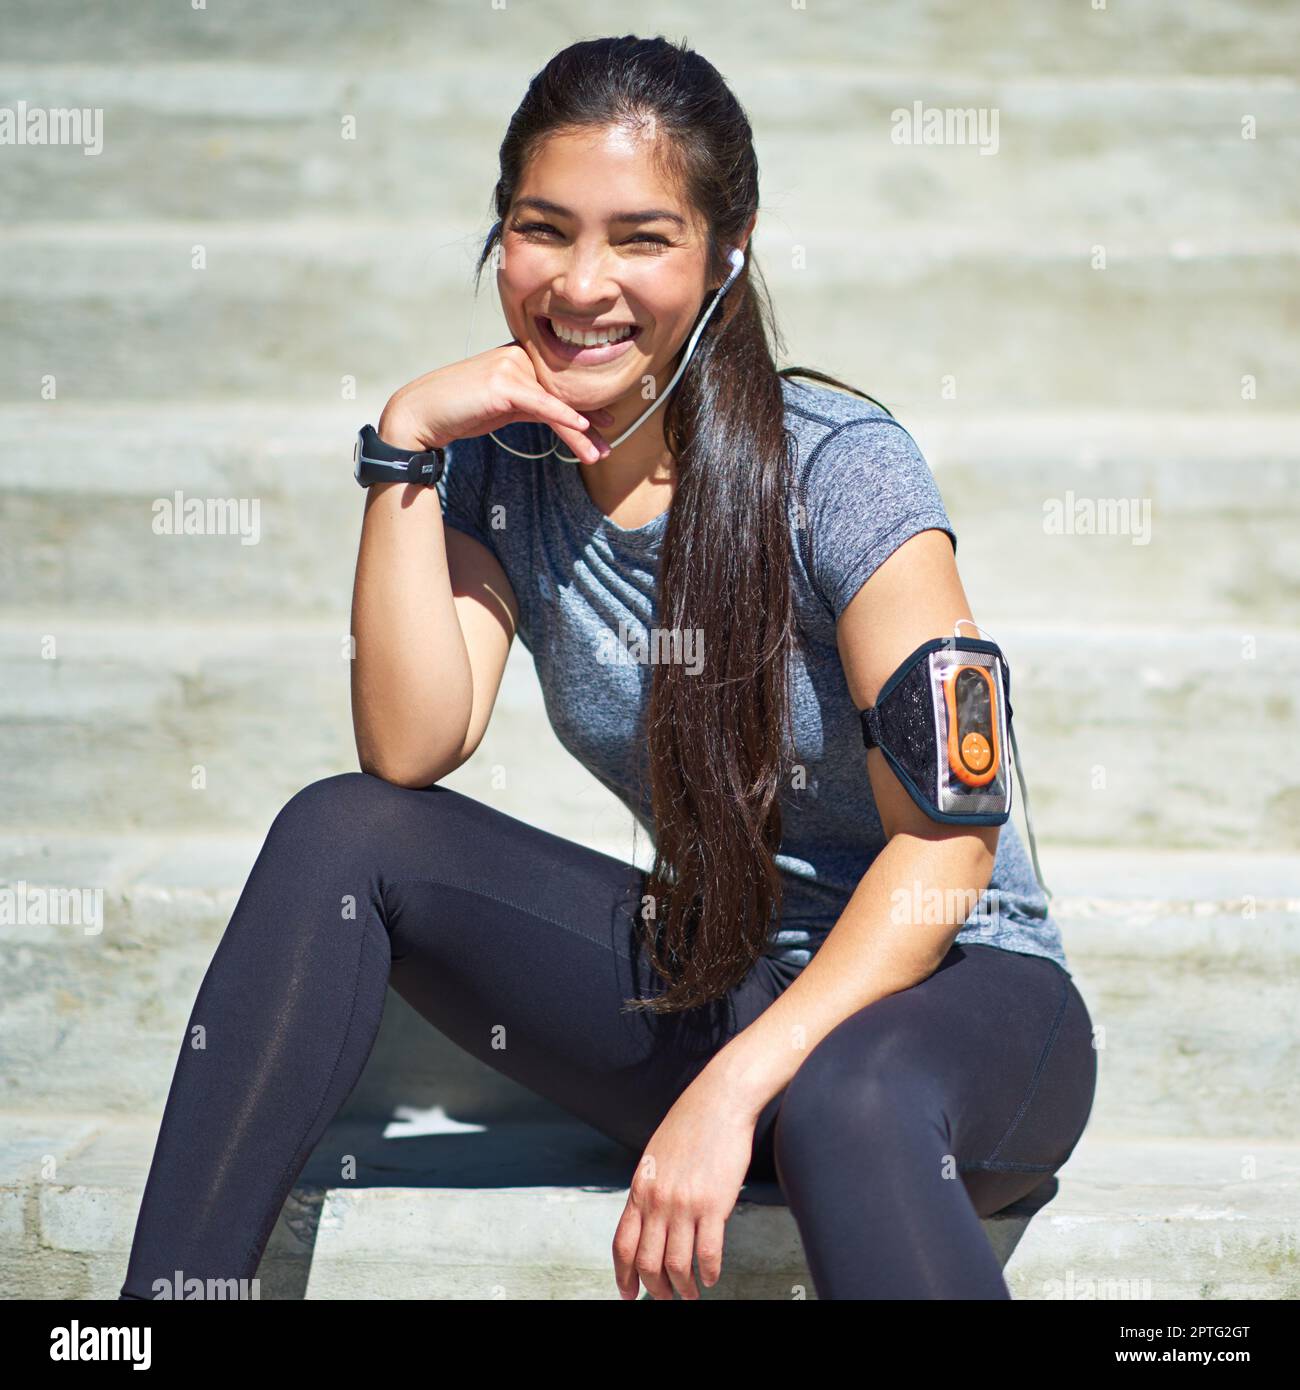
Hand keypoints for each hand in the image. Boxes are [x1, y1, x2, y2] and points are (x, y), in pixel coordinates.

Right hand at [377, 342, 614, 463]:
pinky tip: (583, 429)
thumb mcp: (502, 407)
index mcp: (519, 358)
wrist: (421, 413)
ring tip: (599, 454)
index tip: (606, 423)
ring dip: (581, 431)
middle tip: (610, 443)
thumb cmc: (459, 410)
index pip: (560, 383)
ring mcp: (511, 366)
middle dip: (589, 421)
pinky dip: (565, 417)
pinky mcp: (504, 383)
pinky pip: (543, 404)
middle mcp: (518, 356)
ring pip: (557, 402)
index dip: (585, 405)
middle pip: (563, 393)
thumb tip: (560, 418)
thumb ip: (531, 406)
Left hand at [612, 1070, 758, 1299]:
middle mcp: (657, 1200)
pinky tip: (712, 1276)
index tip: (628, 1293)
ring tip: (691, 1293)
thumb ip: (650, 1189)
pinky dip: (709, 1272)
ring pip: (676, 1265)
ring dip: (683, 1288)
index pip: (622, 1244)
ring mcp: (684, 1204)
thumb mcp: (655, 1156)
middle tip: (665, 1298)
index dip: (623, 1275)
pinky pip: (708, 1253)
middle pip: (647, 1262)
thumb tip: (649, 1219)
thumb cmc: (691, 1123)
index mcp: (640, 1188)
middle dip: (655, 1289)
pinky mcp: (713, 1205)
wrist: (719, 1101)